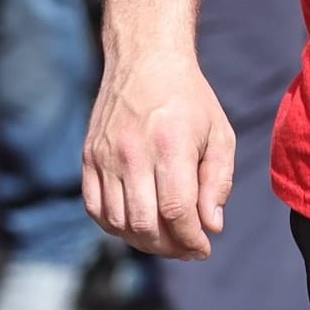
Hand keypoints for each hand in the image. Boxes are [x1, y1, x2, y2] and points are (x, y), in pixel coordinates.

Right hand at [82, 50, 235, 259]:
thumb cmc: (189, 99)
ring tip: (163, 239)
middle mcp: (132, 152)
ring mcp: (105, 155)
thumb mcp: (220, 135)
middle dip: (169, 247)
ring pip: (117, 221)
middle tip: (186, 248)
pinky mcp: (89, 156)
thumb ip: (218, 182)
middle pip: (144, 223)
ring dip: (142, 241)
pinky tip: (134, 224)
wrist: (144, 60)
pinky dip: (113, 225)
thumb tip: (211, 226)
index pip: (176, 210)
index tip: (204, 248)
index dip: (191, 240)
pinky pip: (93, 206)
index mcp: (170, 145)